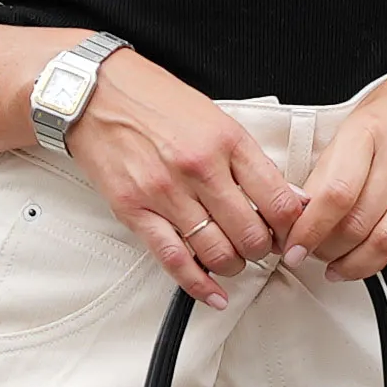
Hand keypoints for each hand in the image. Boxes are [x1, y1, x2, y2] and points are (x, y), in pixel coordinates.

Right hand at [61, 49, 304, 303]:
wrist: (94, 92)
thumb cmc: (154, 100)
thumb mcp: (216, 118)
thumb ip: (251, 161)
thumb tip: (291, 198)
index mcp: (227, 141)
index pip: (279, 201)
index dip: (292, 228)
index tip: (289, 233)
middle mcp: (200, 168)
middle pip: (252, 235)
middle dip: (263, 250)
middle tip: (260, 247)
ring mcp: (166, 192)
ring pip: (218, 253)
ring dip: (233, 265)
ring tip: (232, 259)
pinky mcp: (135, 210)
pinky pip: (174, 260)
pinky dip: (199, 284)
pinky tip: (213, 294)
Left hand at [282, 45, 386, 297]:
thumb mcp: (354, 122)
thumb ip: (328, 166)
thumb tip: (297, 212)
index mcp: (368, 132)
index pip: (332, 193)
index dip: (307, 230)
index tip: (291, 248)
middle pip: (358, 222)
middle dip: (327, 251)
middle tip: (312, 257)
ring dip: (359, 266)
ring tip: (340, 270)